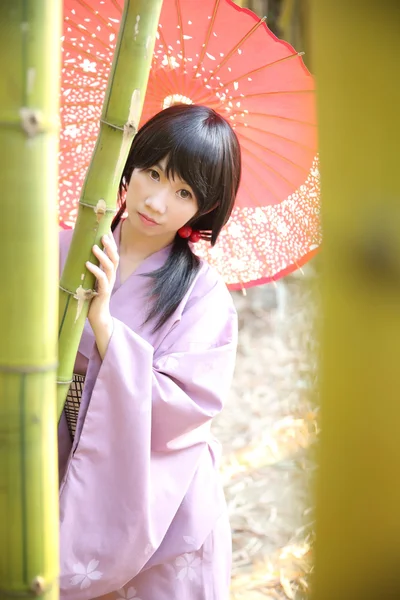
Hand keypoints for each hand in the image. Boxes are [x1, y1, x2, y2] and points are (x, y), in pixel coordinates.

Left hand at [86, 233, 118, 357]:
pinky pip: (102, 279)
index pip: (113, 256)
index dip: (111, 245)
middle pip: (115, 259)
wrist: (97, 317)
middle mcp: (111, 278)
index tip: (106, 232)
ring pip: (109, 267)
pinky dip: (95, 270)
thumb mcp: (91, 281)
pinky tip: (88, 264)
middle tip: (103, 235)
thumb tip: (77, 256)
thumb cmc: (91, 299)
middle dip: (110, 246)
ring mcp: (108, 285)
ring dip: (102, 256)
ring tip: (94, 247)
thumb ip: (89, 271)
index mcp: (109, 274)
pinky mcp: (103, 293)